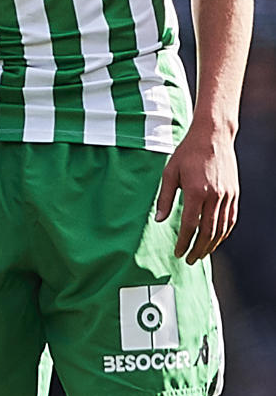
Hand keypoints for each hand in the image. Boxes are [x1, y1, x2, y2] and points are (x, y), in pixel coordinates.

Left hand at [155, 127, 239, 263]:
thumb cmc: (187, 153)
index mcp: (196, 191)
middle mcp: (215, 196)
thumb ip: (165, 198)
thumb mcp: (169, 173)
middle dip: (198, 249)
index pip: (190, 225)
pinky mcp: (234, 193)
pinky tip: (216, 239)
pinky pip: (231, 219)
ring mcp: (227, 195)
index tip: (177, 252)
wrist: (213, 136)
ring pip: (221, 228)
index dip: (184, 242)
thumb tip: (160, 220)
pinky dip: (224, 232)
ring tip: (202, 254)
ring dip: (212, 244)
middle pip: (208, 231)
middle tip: (189, 260)